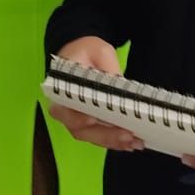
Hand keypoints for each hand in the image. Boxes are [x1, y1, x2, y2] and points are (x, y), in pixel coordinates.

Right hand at [48, 36, 144, 152]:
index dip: (78, 117)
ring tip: (134, 141)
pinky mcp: (87, 124)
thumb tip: (120, 91)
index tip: (93, 119)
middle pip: (79, 129)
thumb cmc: (87, 52)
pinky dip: (115, 141)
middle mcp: (63, 108)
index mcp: (60, 88)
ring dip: (112, 141)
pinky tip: (132, 142)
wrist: (81, 54)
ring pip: (90, 137)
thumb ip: (109, 69)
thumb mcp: (100, 52)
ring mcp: (74, 118)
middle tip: (126, 135)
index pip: (65, 108)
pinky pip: (98, 136)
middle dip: (104, 135)